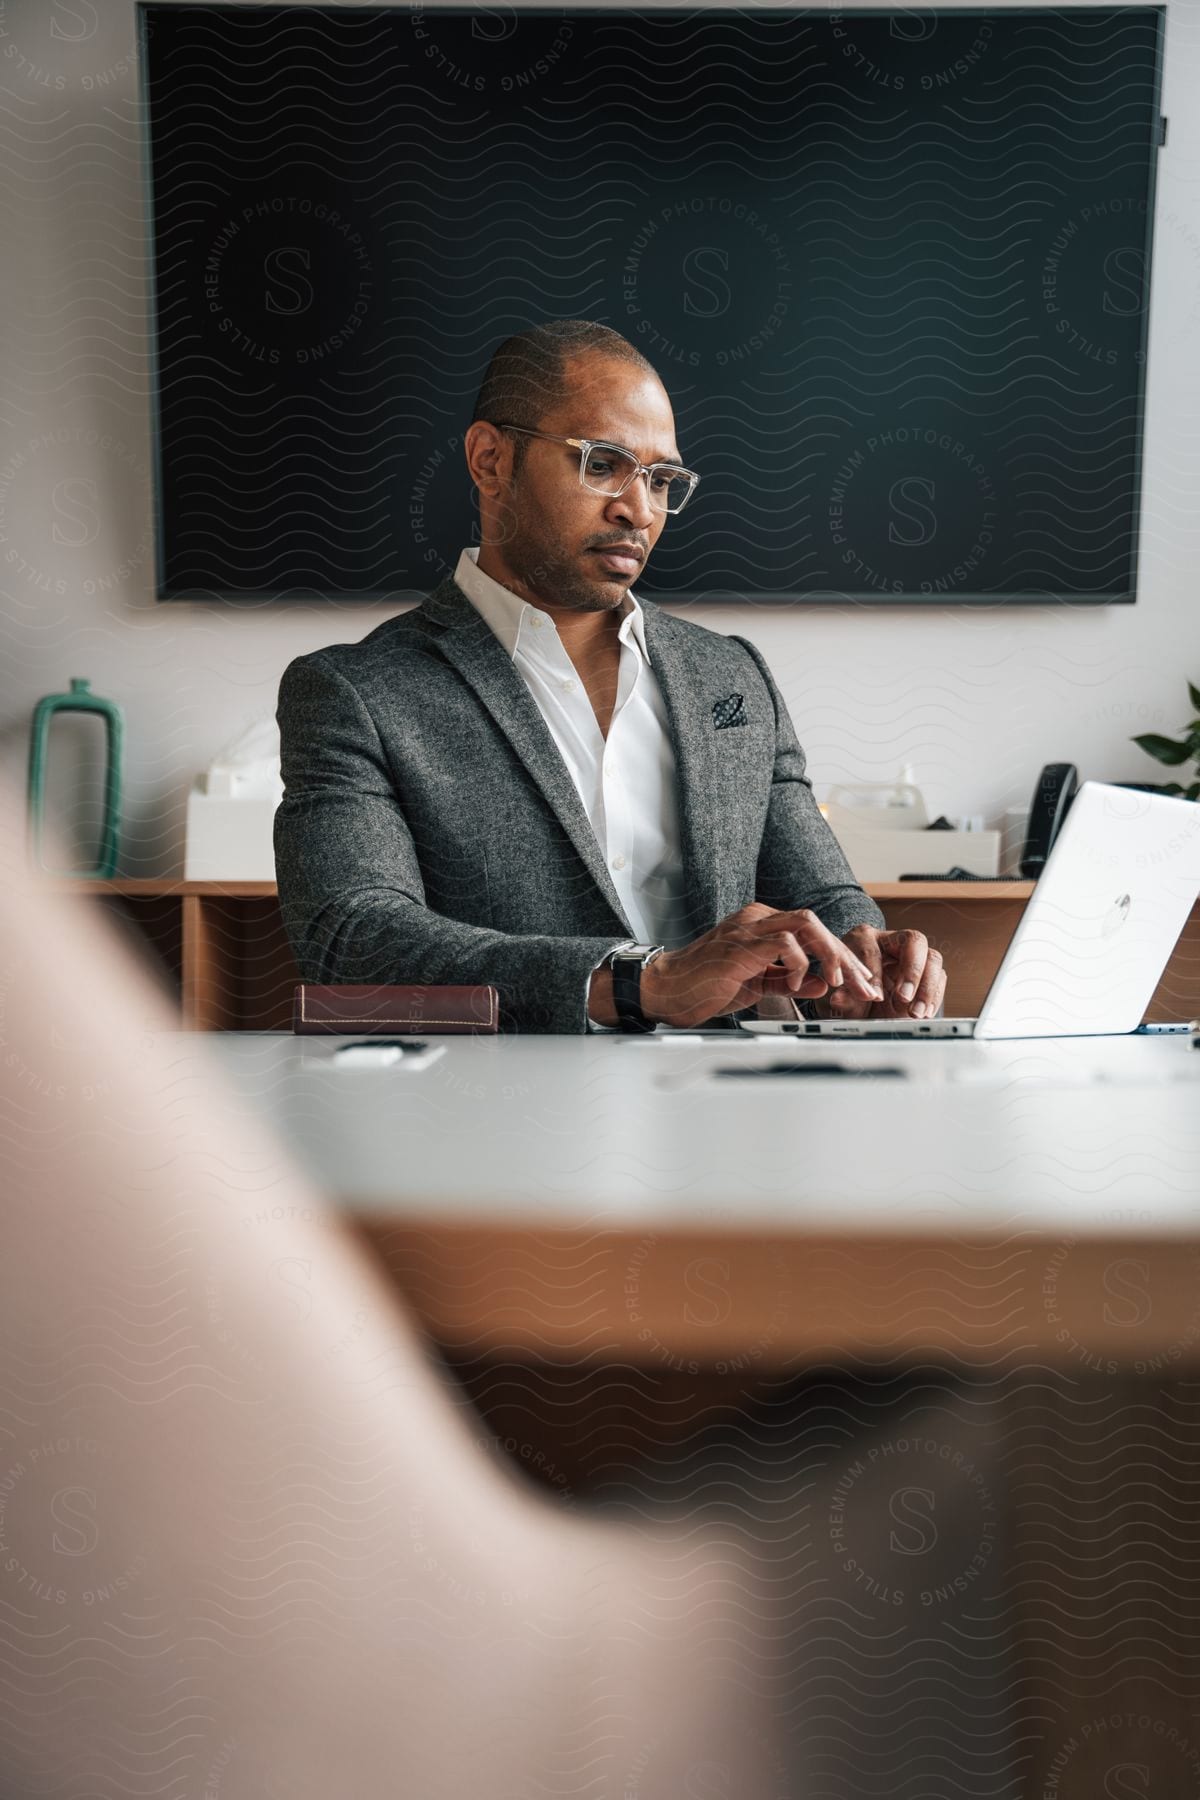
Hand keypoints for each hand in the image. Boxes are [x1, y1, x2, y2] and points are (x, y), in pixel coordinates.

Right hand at [639, 904, 884, 1028]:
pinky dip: (799, 964)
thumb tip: (823, 982)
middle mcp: (758, 919)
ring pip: (806, 924)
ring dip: (829, 955)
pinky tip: (797, 984)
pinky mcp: (741, 944)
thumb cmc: (704, 986)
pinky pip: (784, 942)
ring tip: (838, 981)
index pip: (813, 934)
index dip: (841, 959)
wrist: (667, 989)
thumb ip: (789, 979)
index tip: (860, 984)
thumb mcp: (758, 985)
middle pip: (816, 924)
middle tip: (863, 986)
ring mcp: (748, 927)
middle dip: (845, 957)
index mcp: (762, 926)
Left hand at [811, 925, 945, 1020]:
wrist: (862, 1007)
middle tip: (904, 997)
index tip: (874, 998)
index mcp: (865, 938)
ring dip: (927, 987)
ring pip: (932, 958)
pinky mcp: (927, 972)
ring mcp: (913, 956)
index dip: (874, 974)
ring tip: (916, 1012)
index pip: (872, 950)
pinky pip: (939, 978)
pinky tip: (925, 1013)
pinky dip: (934, 996)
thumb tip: (839, 999)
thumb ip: (843, 997)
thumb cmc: (849, 994)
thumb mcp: (842, 997)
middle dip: (911, 971)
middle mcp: (892, 941)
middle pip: (913, 941)